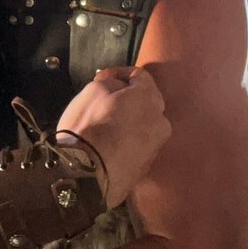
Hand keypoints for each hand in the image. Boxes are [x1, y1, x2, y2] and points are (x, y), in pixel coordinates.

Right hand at [57, 66, 170, 207]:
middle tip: (103, 100)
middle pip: (146, 101)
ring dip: (128, 120)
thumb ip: (110, 82)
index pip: (140, 75)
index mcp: (150, 99)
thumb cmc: (89, 126)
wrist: (87, 176)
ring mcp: (156, 148)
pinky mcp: (146, 168)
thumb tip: (118, 87)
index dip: (118, 72)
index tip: (100, 78)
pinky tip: (108, 144)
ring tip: (105, 124)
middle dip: (127, 98)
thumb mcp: (92, 91)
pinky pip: (138, 145)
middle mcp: (161, 122)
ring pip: (143, 125)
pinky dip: (126, 140)